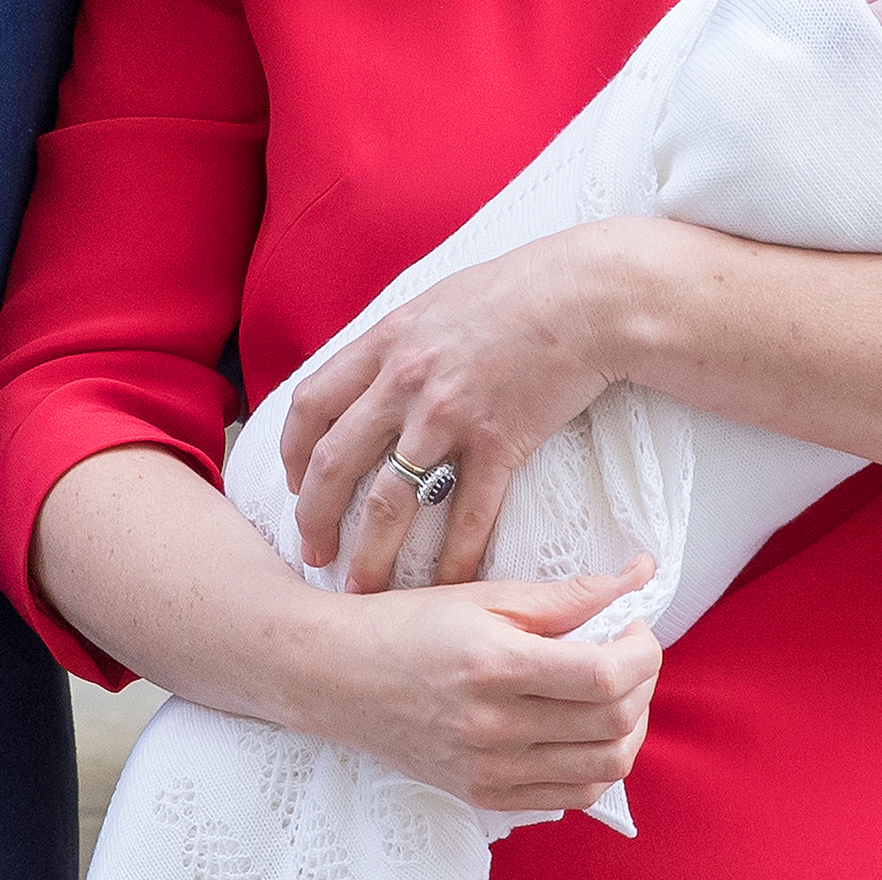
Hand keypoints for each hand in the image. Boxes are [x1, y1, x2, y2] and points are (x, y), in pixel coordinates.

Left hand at [282, 221, 632, 590]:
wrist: (589, 295)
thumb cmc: (521, 290)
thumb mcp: (441, 301)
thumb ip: (403, 339)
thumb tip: (377, 368)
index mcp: (388, 342)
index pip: (311, 404)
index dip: (292, 452)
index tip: (296, 484)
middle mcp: (406, 381)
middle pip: (333, 461)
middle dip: (314, 517)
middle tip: (313, 554)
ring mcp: (450, 415)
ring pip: (388, 501)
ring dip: (369, 554)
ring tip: (361, 591)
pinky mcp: (499, 442)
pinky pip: (466, 516)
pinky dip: (453, 561)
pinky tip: (446, 589)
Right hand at [304, 556, 661, 811]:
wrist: (341, 676)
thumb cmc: (411, 624)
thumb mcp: (487, 594)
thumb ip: (568, 593)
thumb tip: (638, 575)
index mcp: (497, 667)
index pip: (603, 676)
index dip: (642, 650)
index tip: (636, 624)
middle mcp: (495, 729)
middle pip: (612, 723)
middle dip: (644, 682)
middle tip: (631, 650)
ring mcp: (490, 771)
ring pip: (602, 769)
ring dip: (629, 727)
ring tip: (617, 689)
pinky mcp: (484, 795)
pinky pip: (568, 797)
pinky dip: (595, 765)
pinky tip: (587, 728)